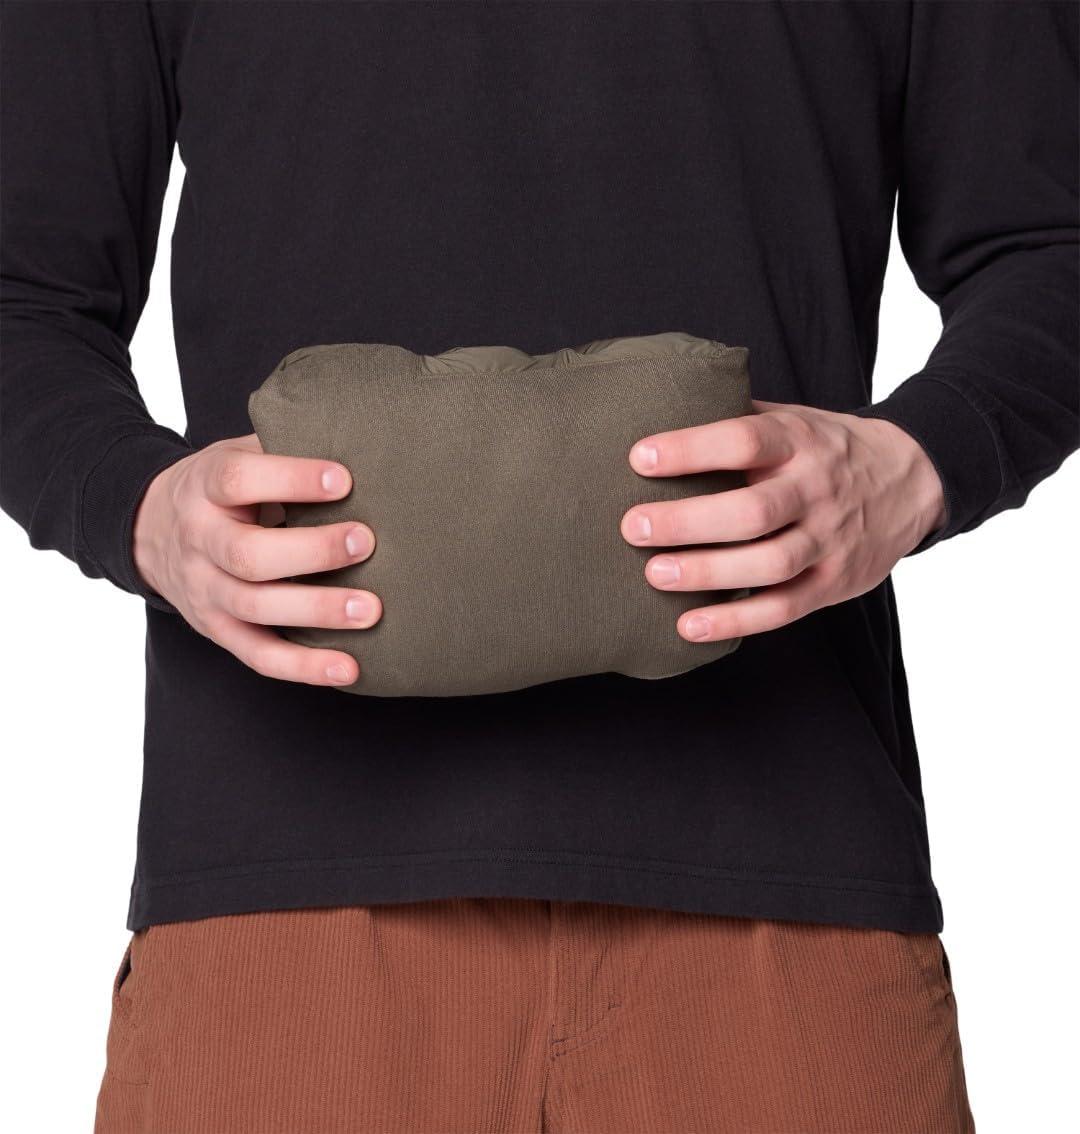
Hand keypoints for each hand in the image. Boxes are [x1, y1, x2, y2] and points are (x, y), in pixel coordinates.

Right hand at [133, 434, 380, 685]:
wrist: (152, 529)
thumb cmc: (222, 489)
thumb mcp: (237, 454)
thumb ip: (284, 449)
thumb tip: (359, 439)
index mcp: (205, 487)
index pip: (239, 481)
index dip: (290, 479)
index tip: (342, 479)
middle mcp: (199, 541)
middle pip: (248, 555)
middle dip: (312, 551)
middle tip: (367, 542)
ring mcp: (205, 591)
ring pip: (255, 607)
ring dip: (316, 611)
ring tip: (369, 610)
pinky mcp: (217, 630)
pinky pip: (259, 655)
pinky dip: (304, 666)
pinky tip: (347, 667)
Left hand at [621, 401, 945, 641]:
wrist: (911, 479)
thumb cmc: (825, 449)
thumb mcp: (793, 419)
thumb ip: (738, 419)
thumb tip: (662, 409)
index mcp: (799, 441)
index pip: (744, 441)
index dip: (691, 450)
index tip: (639, 458)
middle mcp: (816, 490)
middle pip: (752, 511)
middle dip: (688, 522)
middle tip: (633, 526)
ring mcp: (828, 540)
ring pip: (768, 563)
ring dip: (708, 573)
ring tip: (655, 575)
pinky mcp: (833, 584)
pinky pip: (783, 609)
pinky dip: (735, 621)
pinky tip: (689, 625)